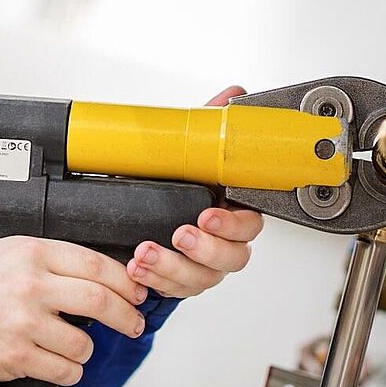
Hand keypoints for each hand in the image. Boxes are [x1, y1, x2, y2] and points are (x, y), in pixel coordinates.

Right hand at [0, 236, 147, 384]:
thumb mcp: (6, 253)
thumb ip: (49, 258)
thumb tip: (98, 273)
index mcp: (31, 253)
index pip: (95, 264)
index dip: (125, 281)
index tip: (136, 291)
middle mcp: (30, 286)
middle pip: (100, 301)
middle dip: (126, 316)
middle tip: (134, 323)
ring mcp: (25, 323)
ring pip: (84, 343)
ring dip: (87, 349)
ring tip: (75, 347)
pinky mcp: (18, 356)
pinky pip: (65, 370)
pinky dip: (70, 371)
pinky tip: (59, 363)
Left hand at [126, 85, 266, 297]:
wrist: (139, 213)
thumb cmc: (173, 182)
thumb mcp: (189, 150)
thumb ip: (212, 126)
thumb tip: (233, 96)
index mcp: (233, 212)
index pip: (249, 225)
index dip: (231, 224)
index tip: (208, 214)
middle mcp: (222, 243)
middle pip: (231, 258)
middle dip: (203, 249)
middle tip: (179, 234)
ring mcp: (201, 267)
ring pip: (200, 279)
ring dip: (172, 267)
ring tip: (145, 253)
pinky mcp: (177, 282)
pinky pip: (173, 290)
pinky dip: (154, 280)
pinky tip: (136, 268)